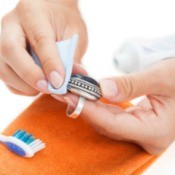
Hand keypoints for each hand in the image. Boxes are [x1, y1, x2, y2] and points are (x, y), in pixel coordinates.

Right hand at [0, 0, 86, 95]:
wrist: (51, 13)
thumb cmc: (63, 21)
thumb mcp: (74, 32)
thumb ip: (72, 56)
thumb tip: (72, 80)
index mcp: (33, 13)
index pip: (39, 40)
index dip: (50, 64)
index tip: (59, 82)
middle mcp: (11, 24)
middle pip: (10, 51)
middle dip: (30, 75)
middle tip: (49, 88)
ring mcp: (3, 39)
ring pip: (3, 67)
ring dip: (25, 85)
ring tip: (46, 87)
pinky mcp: (3, 55)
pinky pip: (5, 76)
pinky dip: (20, 87)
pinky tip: (36, 86)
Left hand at [57, 59, 174, 153]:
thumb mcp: (161, 77)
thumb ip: (131, 85)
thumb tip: (102, 89)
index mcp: (155, 131)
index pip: (114, 124)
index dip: (90, 111)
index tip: (71, 96)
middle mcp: (144, 136)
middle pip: (107, 125)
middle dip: (85, 108)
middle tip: (66, 92)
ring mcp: (139, 131)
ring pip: (107, 121)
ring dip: (89, 106)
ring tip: (73, 92)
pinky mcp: (135, 122)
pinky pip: (111, 116)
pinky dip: (98, 106)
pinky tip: (88, 96)